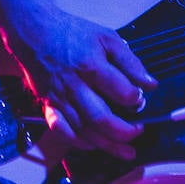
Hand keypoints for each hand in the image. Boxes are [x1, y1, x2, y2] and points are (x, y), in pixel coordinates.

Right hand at [6, 10, 157, 160]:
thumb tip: (150, 84)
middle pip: (100, 118)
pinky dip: (77, 141)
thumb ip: (130, 61)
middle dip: (124, 131)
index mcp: (91, 66)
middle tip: (139, 131)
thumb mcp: (107, 38)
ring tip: (126, 151)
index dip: (135, 99)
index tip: (141, 100)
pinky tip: (92, 145)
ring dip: (106, 144)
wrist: (34, 32)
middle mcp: (74, 86)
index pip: (119, 91)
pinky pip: (61, 130)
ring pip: (83, 129)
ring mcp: (59, 99)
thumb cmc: (73, 33)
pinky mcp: (48, 105)